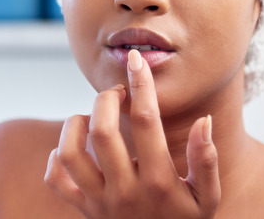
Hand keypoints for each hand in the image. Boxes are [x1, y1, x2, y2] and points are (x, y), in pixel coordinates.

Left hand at [44, 49, 220, 218]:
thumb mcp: (206, 198)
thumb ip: (206, 160)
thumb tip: (203, 120)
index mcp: (158, 181)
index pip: (145, 120)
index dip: (141, 83)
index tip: (136, 59)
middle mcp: (125, 190)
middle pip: (102, 130)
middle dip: (106, 99)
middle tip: (117, 93)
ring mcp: (100, 202)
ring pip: (71, 153)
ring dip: (76, 124)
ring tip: (91, 117)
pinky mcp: (83, 210)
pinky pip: (56, 180)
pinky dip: (57, 156)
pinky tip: (74, 146)